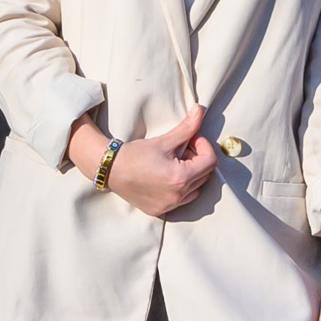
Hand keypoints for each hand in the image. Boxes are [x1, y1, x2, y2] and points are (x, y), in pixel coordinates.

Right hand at [104, 103, 217, 221]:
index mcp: (181, 178)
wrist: (110, 169)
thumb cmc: (135, 154)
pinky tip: (166, 177)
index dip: (204, 146)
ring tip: (174, 164)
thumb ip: (186, 127)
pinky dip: (180, 188)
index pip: (210, 161)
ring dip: (192, 175)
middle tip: (182, 149)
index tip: (192, 139)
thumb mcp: (163, 141)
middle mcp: (178, 196)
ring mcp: (169, 205)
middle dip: (198, 160)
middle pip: (205, 175)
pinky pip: (181, 200)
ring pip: (195, 190)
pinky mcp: (160, 210)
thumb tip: (199, 110)